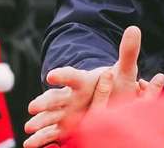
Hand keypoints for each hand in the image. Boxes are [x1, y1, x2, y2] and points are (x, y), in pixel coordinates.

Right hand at [24, 26, 163, 147]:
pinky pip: (52, 133)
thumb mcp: (124, 70)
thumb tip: (134, 28)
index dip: (62, 76)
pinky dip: (41, 139)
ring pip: (50, 116)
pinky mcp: (66, 127)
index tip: (51, 75)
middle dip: (45, 102)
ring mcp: (67, 112)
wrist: (109, 98)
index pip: (72, 77)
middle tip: (33, 107)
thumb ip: (128, 52)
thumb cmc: (115, 83)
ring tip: (29, 126)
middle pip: (56, 98)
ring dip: (41, 121)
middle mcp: (71, 96)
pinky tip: (29, 144)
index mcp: (84, 82)